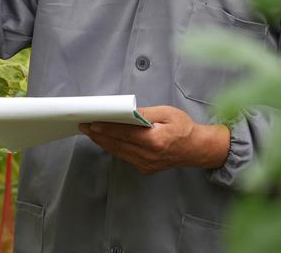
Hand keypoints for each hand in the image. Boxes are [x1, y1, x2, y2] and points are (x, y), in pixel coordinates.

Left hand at [78, 106, 229, 174]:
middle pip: (117, 144)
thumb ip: (144, 114)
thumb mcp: (166, 113)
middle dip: (98, 135)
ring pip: (119, 152)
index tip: (91, 123)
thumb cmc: (183, 128)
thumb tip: (126, 112)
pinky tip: (106, 140)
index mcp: (154, 141)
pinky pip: (125, 157)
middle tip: (84, 126)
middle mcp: (148, 156)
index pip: (124, 134)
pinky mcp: (146, 168)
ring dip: (103, 142)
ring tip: (90, 132)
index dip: (106, 128)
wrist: (197, 149)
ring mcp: (146, 164)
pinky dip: (114, 148)